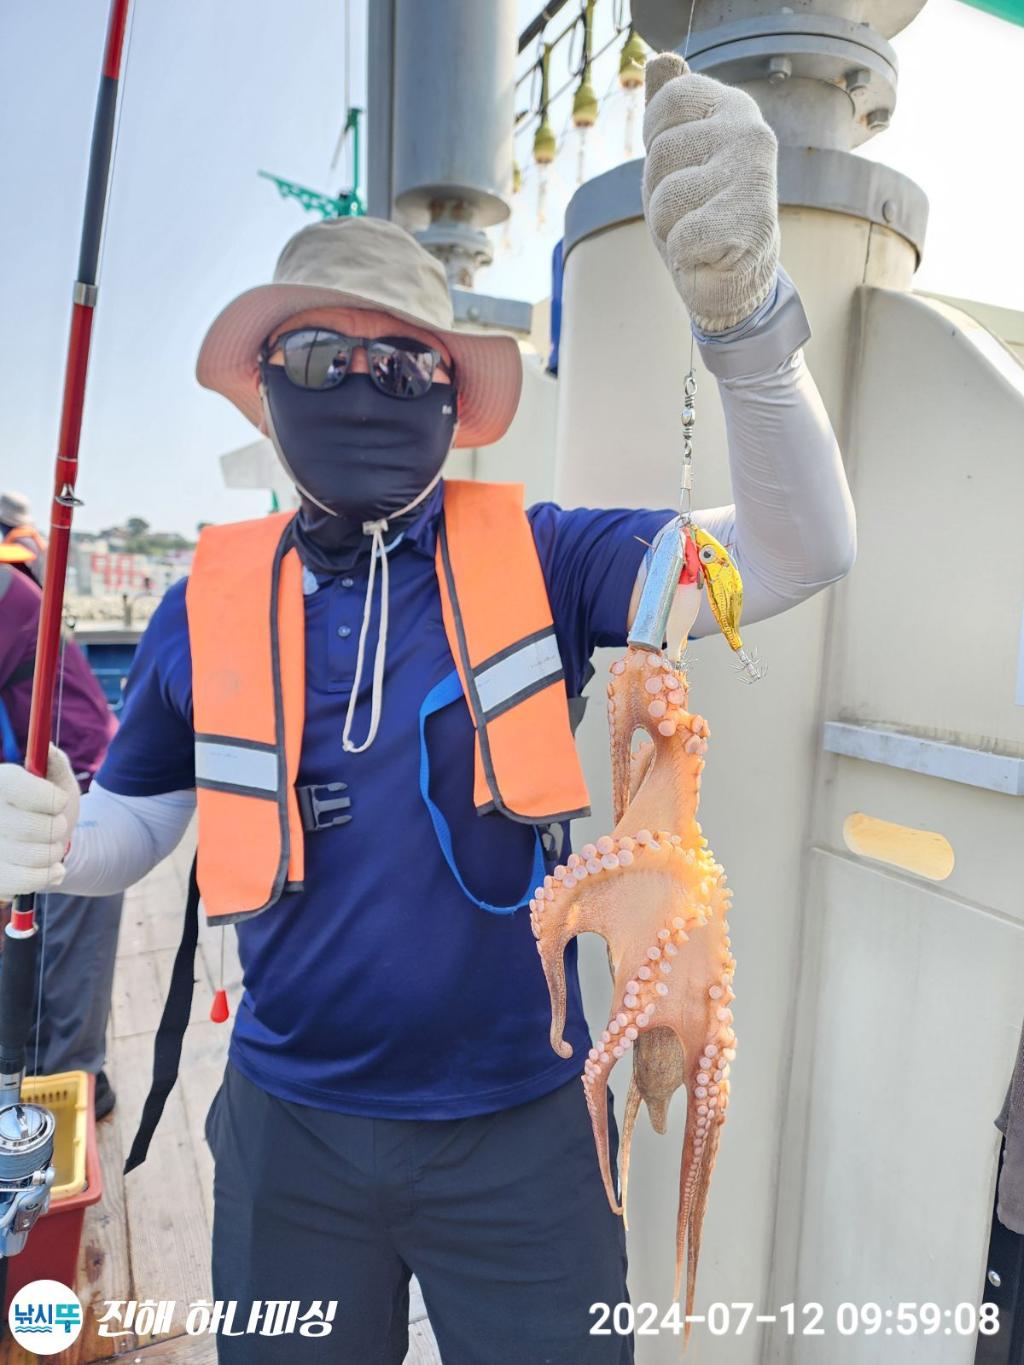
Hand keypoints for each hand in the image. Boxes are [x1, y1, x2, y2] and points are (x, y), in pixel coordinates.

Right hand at [0, 745, 79, 898]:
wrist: (46, 844)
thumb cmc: (50, 806)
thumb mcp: (57, 779)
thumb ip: (54, 761)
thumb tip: (47, 748)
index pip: (17, 787)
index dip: (48, 798)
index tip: (58, 801)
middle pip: (37, 827)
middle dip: (57, 827)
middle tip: (53, 824)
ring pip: (39, 855)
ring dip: (55, 851)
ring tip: (48, 844)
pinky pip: (31, 880)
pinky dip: (49, 873)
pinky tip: (50, 866)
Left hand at [642, 52, 779, 332]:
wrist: (737, 276)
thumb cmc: (702, 209)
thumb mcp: (680, 151)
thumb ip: (670, 106)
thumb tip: (659, 59)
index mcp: (734, 108)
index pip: (667, 100)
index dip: (654, 137)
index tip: (675, 163)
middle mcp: (751, 134)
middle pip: (659, 155)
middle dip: (658, 192)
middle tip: (691, 209)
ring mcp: (754, 178)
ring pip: (666, 199)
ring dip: (668, 228)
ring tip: (697, 231)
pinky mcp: (751, 226)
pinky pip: (682, 239)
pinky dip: (684, 256)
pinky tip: (708, 254)